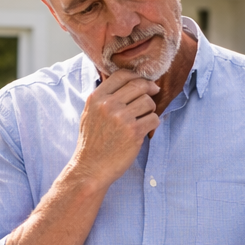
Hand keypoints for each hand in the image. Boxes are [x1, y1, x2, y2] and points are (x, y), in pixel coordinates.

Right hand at [69, 70, 159, 186]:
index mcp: (97, 98)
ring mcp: (121, 118)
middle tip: (154, 92)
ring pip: (148, 101)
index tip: (144, 82)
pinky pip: (154, 118)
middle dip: (150, 88)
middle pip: (138, 85)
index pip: (121, 75)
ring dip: (150, 109)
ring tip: (144, 118)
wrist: (90, 168)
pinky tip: (146, 129)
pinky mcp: (134, 132)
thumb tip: (126, 83)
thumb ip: (104, 98)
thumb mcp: (90, 114)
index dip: (136, 76)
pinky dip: (153, 123)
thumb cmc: (92, 143)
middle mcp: (108, 105)